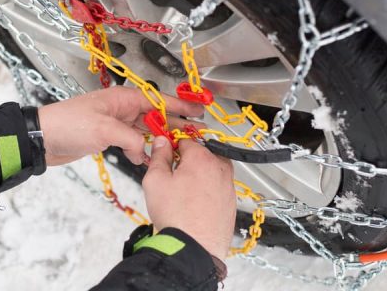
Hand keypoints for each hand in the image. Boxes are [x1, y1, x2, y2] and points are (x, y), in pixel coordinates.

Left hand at [37, 86, 203, 165]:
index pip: (159, 100)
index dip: (181, 106)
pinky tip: (149, 159)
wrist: (43, 138)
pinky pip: (133, 142)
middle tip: (197, 132)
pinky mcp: (108, 137)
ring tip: (179, 147)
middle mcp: (122, 108)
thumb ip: (131, 139)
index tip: (199, 110)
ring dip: (159, 139)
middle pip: (156, 115)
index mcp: (123, 98)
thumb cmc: (68, 124)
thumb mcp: (104, 130)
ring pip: (145, 130)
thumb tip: (145, 152)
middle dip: (176, 124)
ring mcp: (115, 123)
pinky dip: (141, 150)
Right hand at [142, 137, 235, 259]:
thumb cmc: (176, 217)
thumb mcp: (155, 181)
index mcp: (201, 158)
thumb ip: (159, 156)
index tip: (165, 150)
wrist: (194, 248)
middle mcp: (220, 168)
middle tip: (172, 173)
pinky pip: (217, 187)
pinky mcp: (231, 202)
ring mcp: (228, 186)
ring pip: (211, 170)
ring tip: (181, 192)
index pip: (185, 139)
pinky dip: (206, 190)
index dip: (172, 144)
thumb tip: (162, 143)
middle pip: (201, 153)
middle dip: (187, 159)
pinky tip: (192, 203)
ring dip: (198, 175)